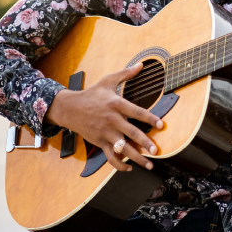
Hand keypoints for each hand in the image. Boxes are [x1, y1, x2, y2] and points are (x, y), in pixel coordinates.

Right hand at [45, 63, 163, 171]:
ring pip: (122, 148)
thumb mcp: (108, 80)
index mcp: (116, 104)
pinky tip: (130, 167)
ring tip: (149, 165)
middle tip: (157, 151)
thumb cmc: (92, 93)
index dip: (150, 119)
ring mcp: (105, 133)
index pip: (136, 112)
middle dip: (145, 143)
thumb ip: (126, 73)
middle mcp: (111, 119)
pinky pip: (110, 157)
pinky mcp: (99, 142)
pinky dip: (119, 165)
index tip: (162, 125)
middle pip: (131, 133)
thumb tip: (141, 64)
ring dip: (136, 158)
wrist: (70, 108)